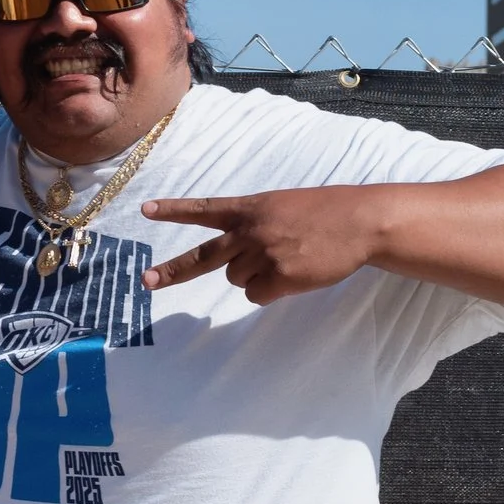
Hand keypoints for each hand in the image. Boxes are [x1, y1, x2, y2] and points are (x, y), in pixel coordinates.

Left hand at [140, 186, 381, 303]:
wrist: (359, 222)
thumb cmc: (325, 213)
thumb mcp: (281, 208)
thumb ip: (254, 228)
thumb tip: (237, 264)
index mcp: (249, 209)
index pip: (204, 210)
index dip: (173, 210)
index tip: (145, 210)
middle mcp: (250, 232)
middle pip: (203, 257)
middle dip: (172, 272)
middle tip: (147, 282)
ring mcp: (263, 255)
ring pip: (237, 281)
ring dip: (256, 278)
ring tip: (287, 260)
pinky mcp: (279, 277)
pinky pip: (258, 296)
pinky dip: (272, 292)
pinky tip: (294, 275)